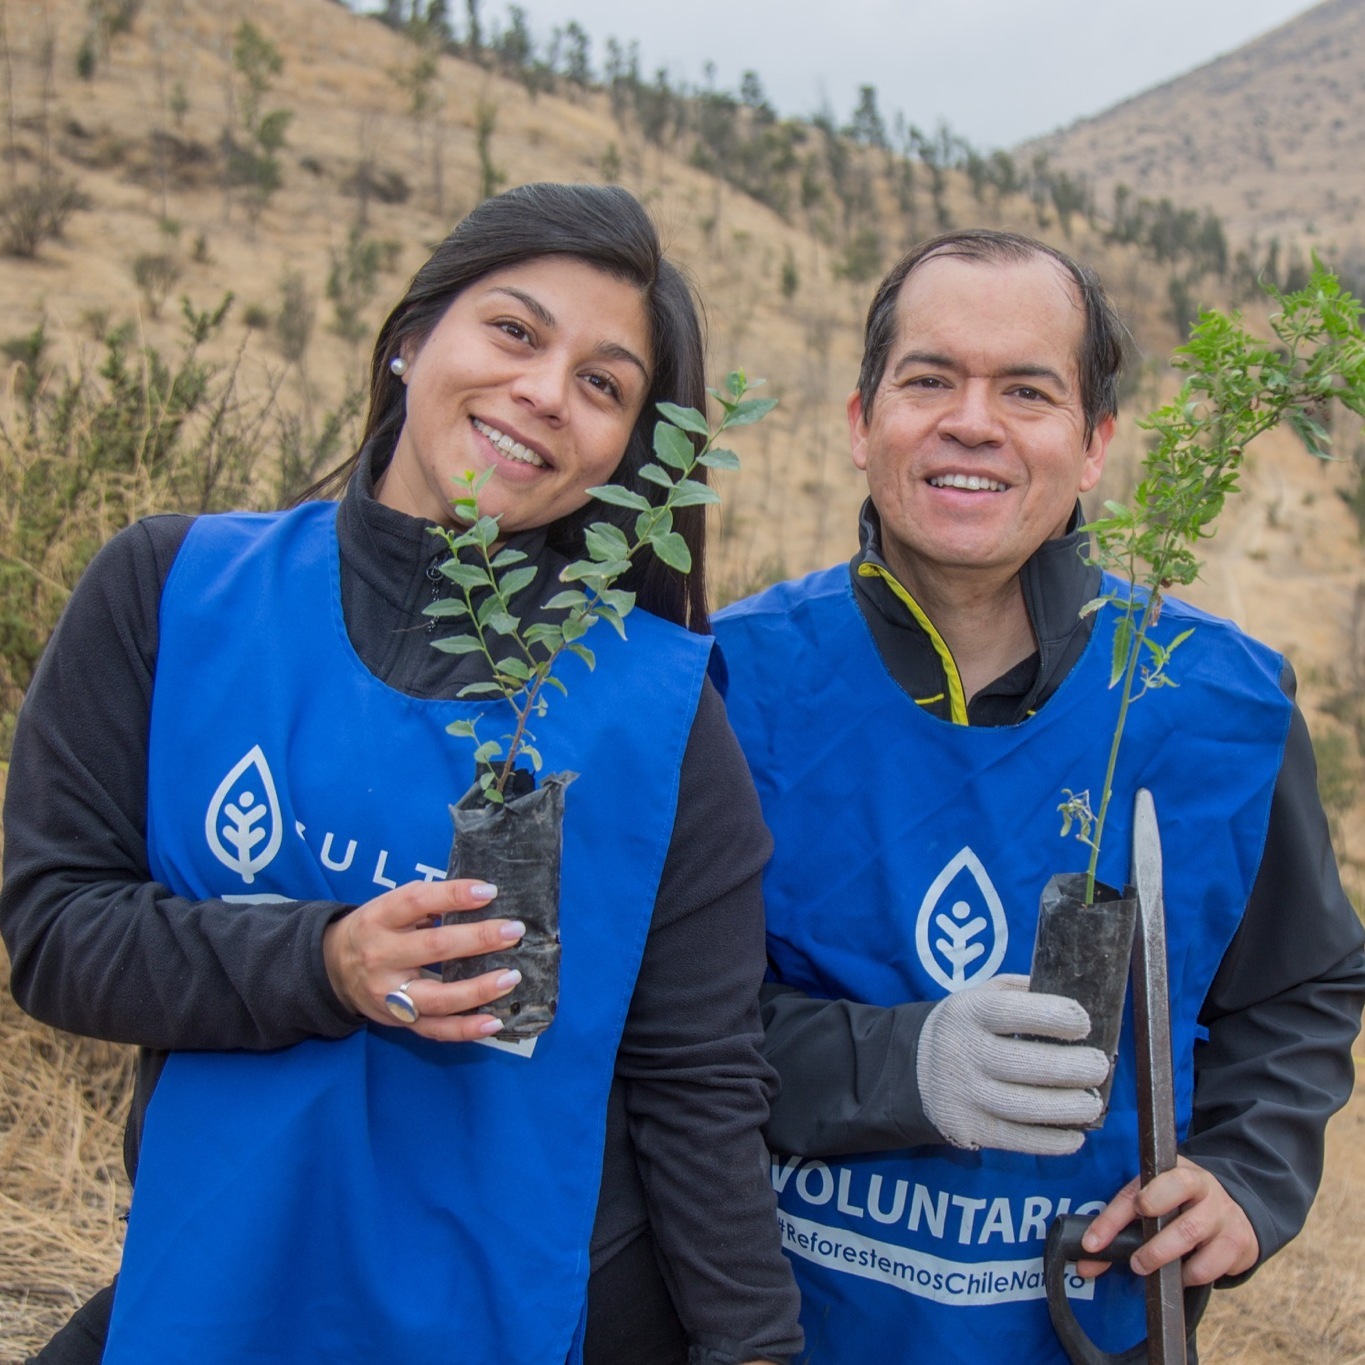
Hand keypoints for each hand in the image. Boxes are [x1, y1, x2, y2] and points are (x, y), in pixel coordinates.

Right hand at [322, 878, 524, 1041]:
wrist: (333, 970)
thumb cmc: (375, 930)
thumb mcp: (389, 907)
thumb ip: (427, 902)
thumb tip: (481, 896)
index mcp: (379, 919)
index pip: (417, 901)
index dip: (453, 895)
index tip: (489, 892)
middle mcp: (382, 956)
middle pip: (435, 947)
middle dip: (479, 939)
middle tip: (514, 931)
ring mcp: (391, 994)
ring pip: (439, 996)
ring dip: (480, 988)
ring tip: (511, 977)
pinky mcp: (400, 1021)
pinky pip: (436, 1030)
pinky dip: (467, 1029)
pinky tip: (494, 1021)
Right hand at [918, 974, 1109, 1154]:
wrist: (907, 1067)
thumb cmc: (962, 1027)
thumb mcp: (978, 995)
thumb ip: (1019, 991)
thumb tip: (1073, 995)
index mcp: (968, 1012)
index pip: (1013, 1011)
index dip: (1054, 1016)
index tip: (1083, 1023)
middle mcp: (964, 1052)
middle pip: (1025, 1063)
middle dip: (1072, 1067)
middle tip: (1099, 1066)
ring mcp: (965, 1094)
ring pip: (1025, 1106)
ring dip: (1068, 1107)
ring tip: (1093, 1102)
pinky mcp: (968, 1128)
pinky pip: (1016, 1139)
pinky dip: (1051, 1141)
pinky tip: (1076, 1135)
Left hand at [1077, 1155, 1258, 1284]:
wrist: (1233, 1212)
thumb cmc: (1181, 1206)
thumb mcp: (1153, 1203)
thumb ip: (1121, 1229)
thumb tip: (1087, 1264)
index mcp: (1171, 1168)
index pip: (1136, 1188)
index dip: (1111, 1218)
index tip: (1093, 1243)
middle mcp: (1200, 1184)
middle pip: (1171, 1196)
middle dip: (1145, 1229)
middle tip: (1134, 1259)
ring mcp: (1221, 1211)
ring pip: (1190, 1231)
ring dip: (1163, 1257)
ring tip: (1148, 1268)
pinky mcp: (1238, 1240)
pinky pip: (1212, 1263)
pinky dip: (1192, 1275)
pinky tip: (1181, 1275)